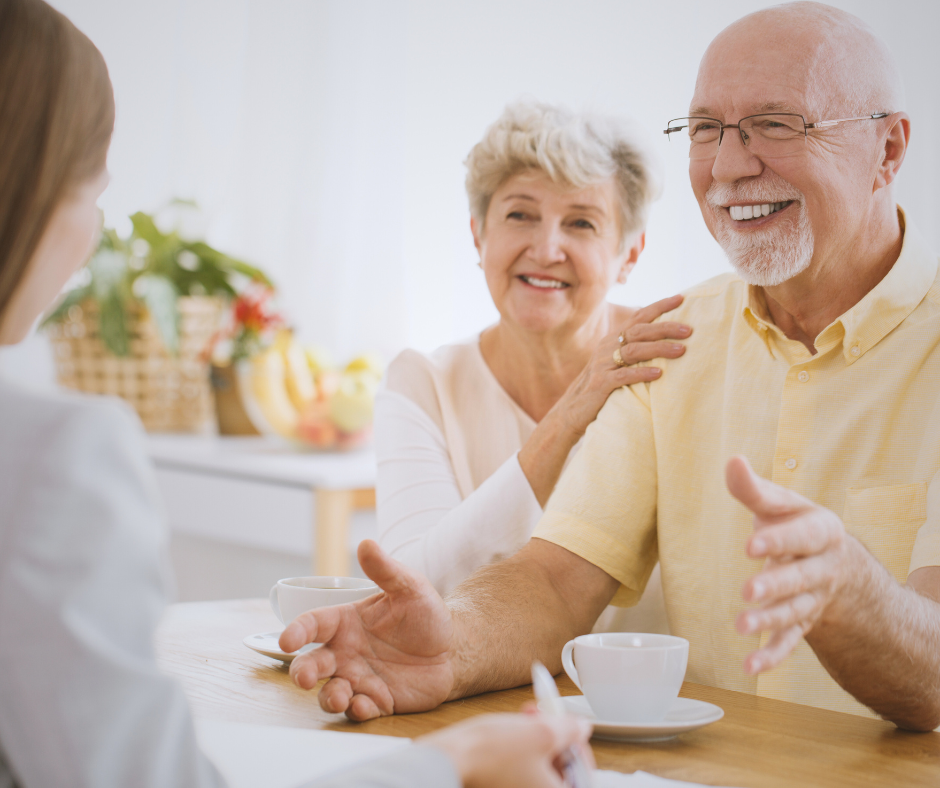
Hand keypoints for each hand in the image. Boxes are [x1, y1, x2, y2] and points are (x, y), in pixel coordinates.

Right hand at [280, 540, 454, 719]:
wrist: (453, 648)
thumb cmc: (425, 615)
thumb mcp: (409, 587)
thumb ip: (385, 570)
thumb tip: (366, 542)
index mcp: (346, 622)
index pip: (312, 624)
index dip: (296, 631)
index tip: (286, 641)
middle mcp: (345, 652)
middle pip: (312, 664)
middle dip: (302, 672)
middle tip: (303, 678)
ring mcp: (359, 678)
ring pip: (330, 692)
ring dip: (328, 697)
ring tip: (340, 696)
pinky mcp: (376, 701)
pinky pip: (359, 710)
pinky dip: (358, 711)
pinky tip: (367, 705)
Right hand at [421, 712, 593, 787]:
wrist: (450, 759)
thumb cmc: (490, 754)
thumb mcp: (542, 732)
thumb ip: (570, 730)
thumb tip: (580, 728)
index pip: (583, 776)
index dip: (579, 747)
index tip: (572, 729)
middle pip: (561, 771)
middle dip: (556, 738)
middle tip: (547, 717)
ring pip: (540, 767)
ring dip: (538, 738)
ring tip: (527, 716)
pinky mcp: (501, 786)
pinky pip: (522, 770)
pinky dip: (523, 748)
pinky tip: (514, 728)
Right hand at [551, 294, 689, 440]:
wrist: (572, 411)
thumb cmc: (601, 387)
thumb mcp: (616, 364)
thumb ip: (634, 351)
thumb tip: (668, 342)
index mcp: (613, 339)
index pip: (638, 317)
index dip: (659, 306)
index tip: (681, 298)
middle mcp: (607, 347)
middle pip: (639, 331)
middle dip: (665, 327)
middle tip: (688, 330)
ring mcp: (603, 365)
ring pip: (634, 350)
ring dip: (659, 349)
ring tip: (681, 350)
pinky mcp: (601, 384)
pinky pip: (624, 375)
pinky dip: (642, 373)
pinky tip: (659, 373)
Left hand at [726, 456, 862, 673]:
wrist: (832, 561)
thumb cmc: (795, 524)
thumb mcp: (780, 504)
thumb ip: (753, 488)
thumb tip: (732, 460)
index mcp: (822, 531)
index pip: (802, 536)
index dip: (779, 540)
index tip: (750, 544)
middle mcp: (824, 568)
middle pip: (801, 579)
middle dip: (776, 585)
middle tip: (749, 591)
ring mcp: (815, 598)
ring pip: (795, 612)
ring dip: (770, 620)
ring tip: (742, 626)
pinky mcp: (803, 622)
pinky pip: (791, 642)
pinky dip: (772, 656)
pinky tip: (751, 666)